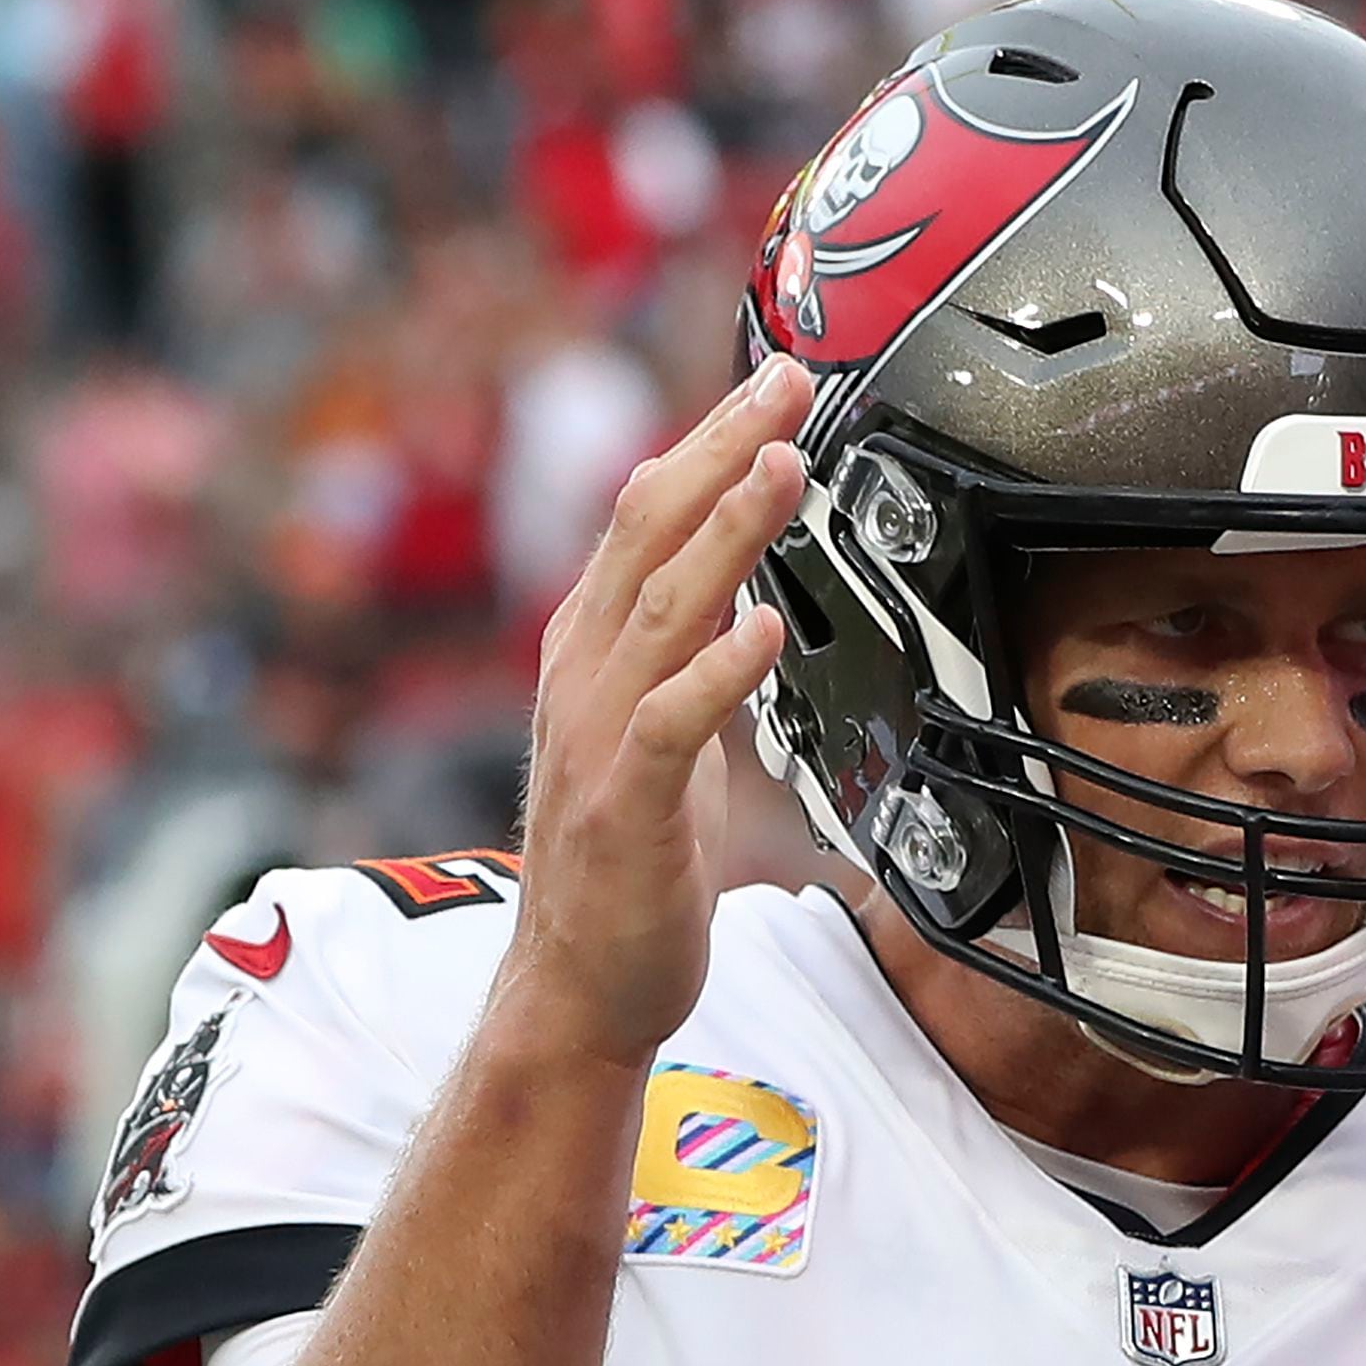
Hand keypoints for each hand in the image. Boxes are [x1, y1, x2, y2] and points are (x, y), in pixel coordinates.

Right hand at [499, 355, 813, 1075]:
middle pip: (649, 532)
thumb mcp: (664, 734)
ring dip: (726, 531)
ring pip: (661, 608)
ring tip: (785, 464)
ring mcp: (597, 736)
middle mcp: (584, 673)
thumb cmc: (629, 865)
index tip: (773, 381)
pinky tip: (762, 626)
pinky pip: (671, 723)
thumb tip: (743, 598)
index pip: (647, 516)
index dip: (709, 442)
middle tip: (788, 380)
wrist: (578, 986)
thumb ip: (689, 659)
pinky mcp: (624, 806)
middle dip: (720, 447)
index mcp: (593, 649)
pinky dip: (717, 670)